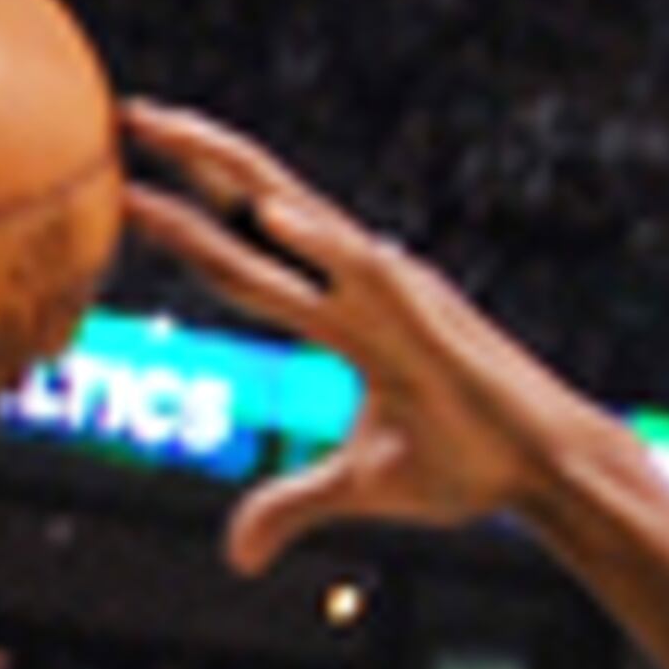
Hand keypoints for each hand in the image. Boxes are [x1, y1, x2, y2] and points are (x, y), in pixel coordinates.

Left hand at [121, 105, 603, 581]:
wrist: (541, 469)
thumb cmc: (463, 463)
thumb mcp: (358, 489)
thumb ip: (291, 506)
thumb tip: (236, 555)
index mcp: (339, 314)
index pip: (246, 257)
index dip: (188, 224)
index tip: (127, 189)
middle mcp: (358, 282)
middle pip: (262, 203)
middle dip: (196, 157)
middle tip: (130, 113)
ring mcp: (391, 290)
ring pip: (300, 214)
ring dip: (236, 173)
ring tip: (174, 134)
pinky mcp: (427, 316)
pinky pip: (365, 272)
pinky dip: (318, 243)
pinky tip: (273, 217)